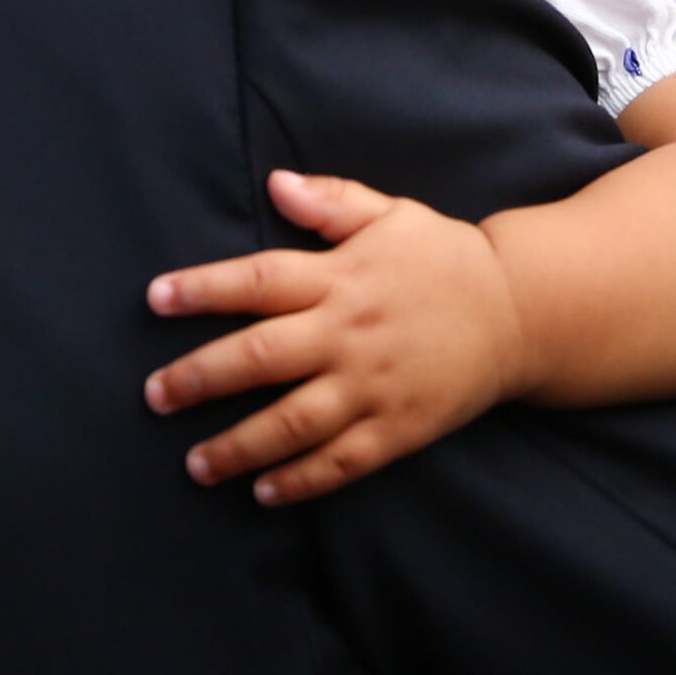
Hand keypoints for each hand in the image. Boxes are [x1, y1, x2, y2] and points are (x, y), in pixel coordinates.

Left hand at [142, 170, 533, 505]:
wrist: (521, 311)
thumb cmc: (443, 258)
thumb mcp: (391, 214)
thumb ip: (330, 201)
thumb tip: (274, 182)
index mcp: (341, 276)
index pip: (258, 281)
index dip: (203, 289)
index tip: (155, 299)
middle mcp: (349, 332)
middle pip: (261, 357)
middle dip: (200, 378)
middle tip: (154, 396)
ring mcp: (373, 385)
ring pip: (293, 422)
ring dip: (239, 445)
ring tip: (195, 464)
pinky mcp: (399, 427)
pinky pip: (342, 461)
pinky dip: (302, 480)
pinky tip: (263, 493)